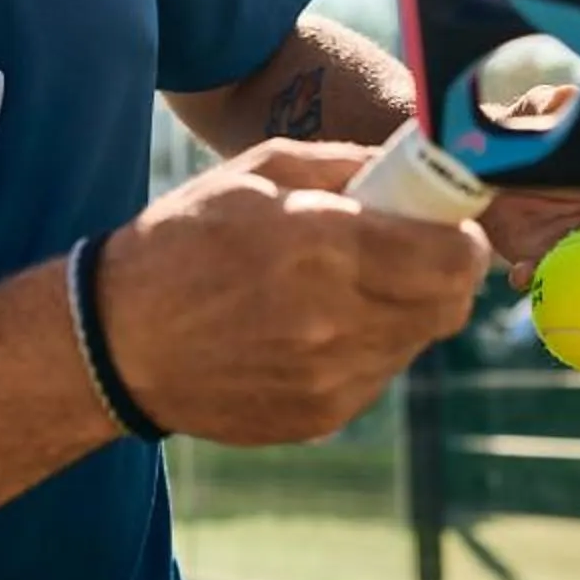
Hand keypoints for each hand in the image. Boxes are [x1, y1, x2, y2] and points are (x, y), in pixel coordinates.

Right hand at [97, 139, 494, 445]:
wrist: (117, 341)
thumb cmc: (183, 241)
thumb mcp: (256, 173)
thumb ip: (345, 165)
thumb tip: (415, 164)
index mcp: (323, 246)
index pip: (452, 257)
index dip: (463, 238)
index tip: (448, 226)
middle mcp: (335, 320)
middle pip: (448, 306)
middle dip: (442, 274)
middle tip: (412, 254)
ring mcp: (329, 378)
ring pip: (414, 341)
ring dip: (401, 311)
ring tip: (345, 289)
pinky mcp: (320, 416)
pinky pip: (377, 375)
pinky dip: (364, 348)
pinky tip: (313, 329)